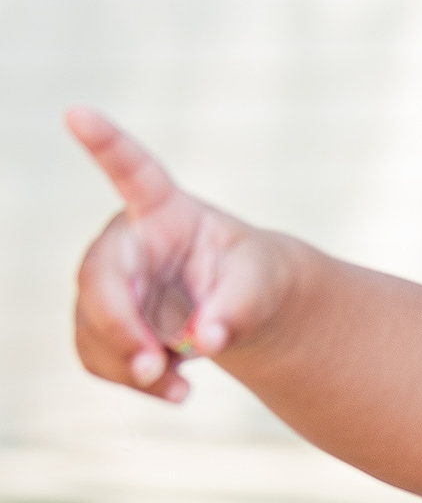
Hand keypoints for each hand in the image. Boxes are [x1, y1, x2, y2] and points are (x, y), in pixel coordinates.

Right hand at [69, 108, 295, 402]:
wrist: (241, 307)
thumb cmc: (254, 279)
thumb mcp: (264, 286)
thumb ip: (240, 307)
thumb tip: (206, 340)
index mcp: (164, 210)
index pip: (132, 170)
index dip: (105, 142)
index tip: (77, 111)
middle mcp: (126, 241)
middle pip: (98, 277)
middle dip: (119, 326)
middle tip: (153, 366)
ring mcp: (109, 283)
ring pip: (92, 326)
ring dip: (129, 364)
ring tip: (180, 387)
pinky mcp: (104, 323)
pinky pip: (100, 358)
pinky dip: (134, 382)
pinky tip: (177, 391)